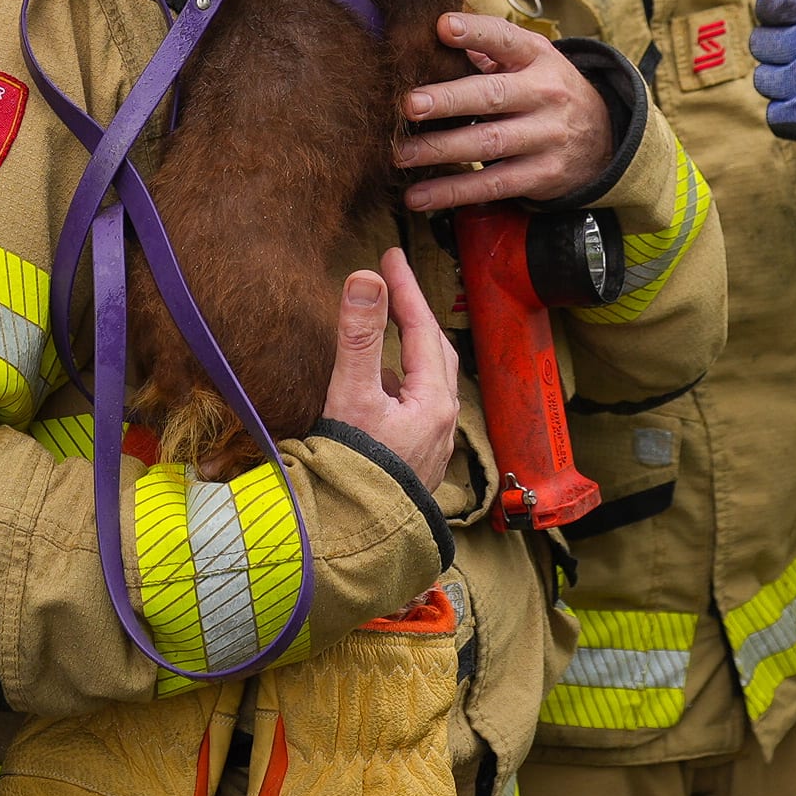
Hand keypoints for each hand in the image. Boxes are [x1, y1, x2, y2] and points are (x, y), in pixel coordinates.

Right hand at [321, 248, 456, 487]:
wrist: (356, 541)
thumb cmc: (356, 473)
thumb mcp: (352, 397)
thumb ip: (358, 337)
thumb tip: (366, 278)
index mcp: (434, 400)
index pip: (422, 328)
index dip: (405, 288)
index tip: (390, 254)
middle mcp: (443, 420)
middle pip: (434, 351)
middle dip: (415, 312)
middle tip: (394, 279)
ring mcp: (433, 441)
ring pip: (429, 379)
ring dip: (412, 346)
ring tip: (392, 322)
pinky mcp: (417, 459)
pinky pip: (419, 403)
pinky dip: (404, 378)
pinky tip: (385, 383)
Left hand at [395, 15, 613, 208]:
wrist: (603, 137)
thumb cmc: (546, 90)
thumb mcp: (530, 60)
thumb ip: (486, 47)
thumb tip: (431, 30)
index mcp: (537, 57)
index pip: (506, 39)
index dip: (475, 32)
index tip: (442, 27)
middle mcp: (545, 94)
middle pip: (494, 96)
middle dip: (449, 100)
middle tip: (409, 104)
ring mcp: (546, 137)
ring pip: (489, 144)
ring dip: (441, 150)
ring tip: (400, 155)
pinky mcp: (541, 175)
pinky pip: (492, 185)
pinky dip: (453, 192)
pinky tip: (418, 196)